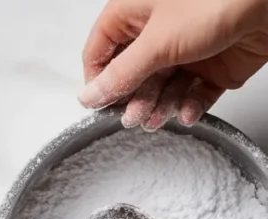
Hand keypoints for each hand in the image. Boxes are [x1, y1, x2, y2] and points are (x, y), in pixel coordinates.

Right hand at [79, 0, 267, 128]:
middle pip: (133, 74)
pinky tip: (185, 114)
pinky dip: (189, 105)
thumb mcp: (156, 42)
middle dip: (133, 98)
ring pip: (163, 87)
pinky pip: (194, 92)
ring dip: (159, 106)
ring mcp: (186, 49)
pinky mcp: (214, 65)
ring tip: (157, 120)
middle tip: (132, 117)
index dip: (97, 79)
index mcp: (133, 14)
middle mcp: (158, 31)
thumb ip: (121, 74)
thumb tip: (90, 96)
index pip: (100, 51)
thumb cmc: (214, 0)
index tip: (98, 104)